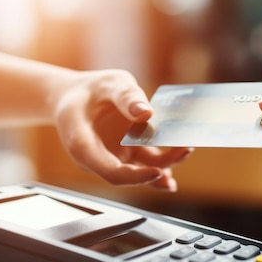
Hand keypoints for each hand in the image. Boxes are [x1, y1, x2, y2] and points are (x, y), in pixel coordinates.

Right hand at [51, 70, 191, 190]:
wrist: (75, 96)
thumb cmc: (87, 90)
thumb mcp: (107, 84)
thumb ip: (125, 96)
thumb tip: (146, 113)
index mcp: (83, 145)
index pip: (110, 172)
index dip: (135, 177)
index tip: (158, 172)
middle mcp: (98, 158)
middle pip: (128, 174)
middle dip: (158, 169)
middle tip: (184, 150)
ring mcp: (114, 157)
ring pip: (140, 169)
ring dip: (165, 165)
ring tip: (186, 149)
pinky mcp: (127, 153)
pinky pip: (146, 162)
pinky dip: (163, 161)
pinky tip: (180, 154)